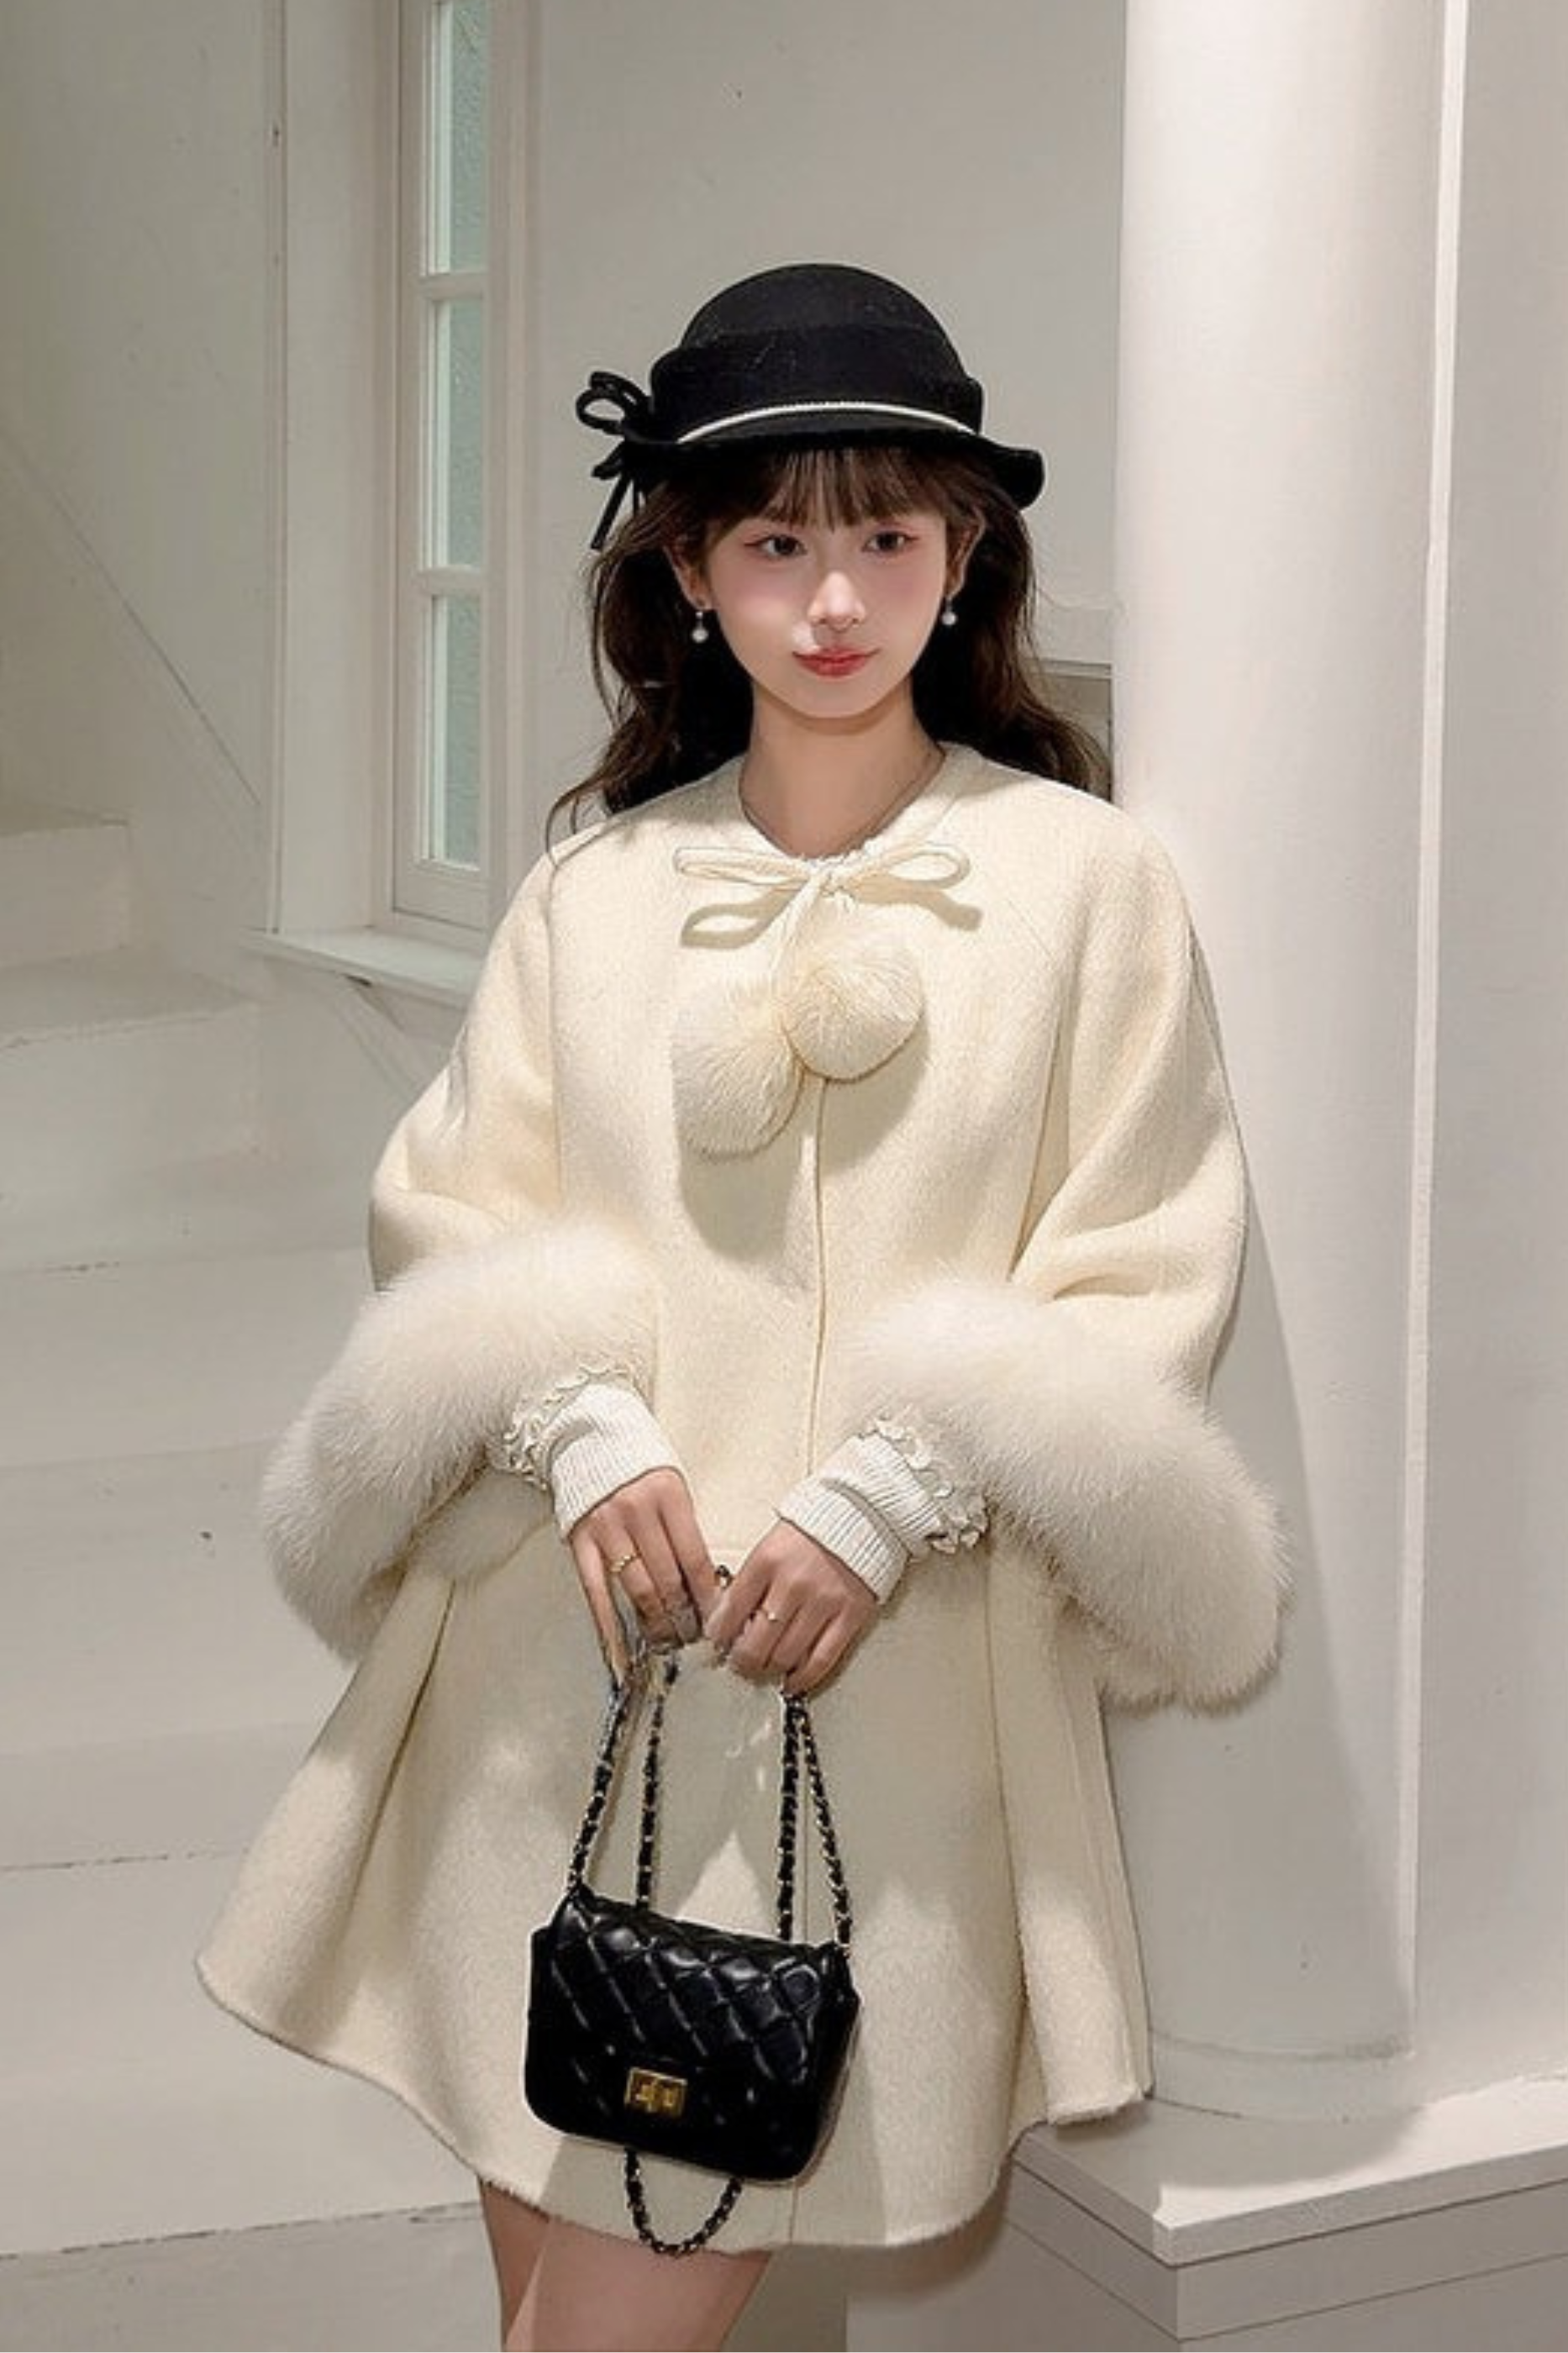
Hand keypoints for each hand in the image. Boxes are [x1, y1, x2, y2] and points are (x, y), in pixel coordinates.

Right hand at [567, 1468, 721, 1679]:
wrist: (588, 1439)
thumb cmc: (638, 1467)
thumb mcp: (672, 1486)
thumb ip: (684, 1528)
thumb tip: (703, 1581)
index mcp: (668, 1496)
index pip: (694, 1556)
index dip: (706, 1593)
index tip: (715, 1616)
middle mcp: (637, 1512)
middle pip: (667, 1577)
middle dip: (683, 1612)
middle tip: (692, 1634)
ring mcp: (606, 1528)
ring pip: (636, 1588)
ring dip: (654, 1620)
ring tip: (667, 1638)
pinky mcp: (581, 1540)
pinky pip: (596, 1590)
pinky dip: (608, 1623)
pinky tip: (619, 1645)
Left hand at [705, 1520, 877, 1696]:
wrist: (863, 1513)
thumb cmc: (813, 1530)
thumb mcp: (770, 1544)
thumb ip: (750, 1580)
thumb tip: (728, 1618)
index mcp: (767, 1561)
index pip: (731, 1612)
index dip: (719, 1635)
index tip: (718, 1643)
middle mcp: (792, 1584)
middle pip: (756, 1643)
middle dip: (742, 1660)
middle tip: (739, 1663)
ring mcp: (823, 1602)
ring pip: (785, 1656)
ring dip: (769, 1669)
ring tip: (764, 1668)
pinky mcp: (850, 1616)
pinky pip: (822, 1659)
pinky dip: (804, 1678)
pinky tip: (792, 1681)